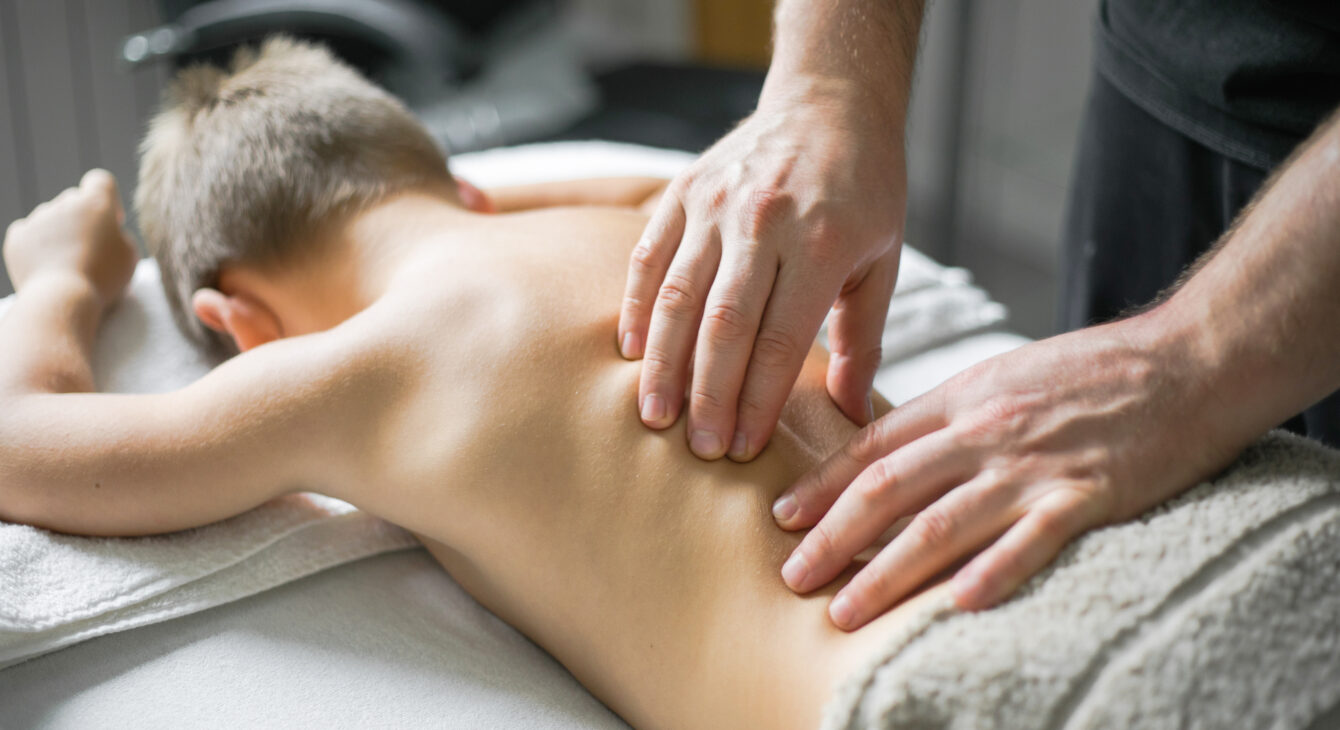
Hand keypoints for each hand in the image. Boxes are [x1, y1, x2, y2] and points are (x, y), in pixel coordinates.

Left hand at [3, 170, 136, 307]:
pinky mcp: (17, 238)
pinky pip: (27, 232)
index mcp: (96, 204)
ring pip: (49, 217)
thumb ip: (120, 235)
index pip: (101, 181)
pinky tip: (46, 264)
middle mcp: (64, 204)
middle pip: (73, 199)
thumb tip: (107, 233)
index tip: (111, 221)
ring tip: (67, 263)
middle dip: (82, 218)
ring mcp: (37, 219)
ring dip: (58, 232)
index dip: (108, 198)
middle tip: (90, 248)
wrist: (62, 299)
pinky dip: (36, 245)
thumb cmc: (104, 277)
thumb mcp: (130, 255)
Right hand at [618, 80, 906, 460]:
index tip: (746, 449)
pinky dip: (638, 307)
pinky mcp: (683, 192)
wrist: (830, 103)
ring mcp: (718, 204)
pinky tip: (632, 352)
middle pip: (724, 325)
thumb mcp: (882, 262)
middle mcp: (766, 222)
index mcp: (824, 243)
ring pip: (678, 296)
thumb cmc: (864, 192)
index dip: (759, 400)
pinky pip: (649, 258)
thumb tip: (854, 418)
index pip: (781, 340)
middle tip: (700, 448)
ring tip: (656, 416)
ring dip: (664, 363)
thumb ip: (864, 341)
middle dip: (708, 395)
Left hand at [772, 317, 1251, 628]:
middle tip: (792, 576)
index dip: (822, 484)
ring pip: (940, 524)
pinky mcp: (1086, 496)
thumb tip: (893, 449)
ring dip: (884, 572)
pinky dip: (989, 573)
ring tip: (844, 610)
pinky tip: (953, 605)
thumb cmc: (1093, 372)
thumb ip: (949, 413)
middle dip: (832, 535)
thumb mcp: (1003, 375)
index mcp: (962, 399)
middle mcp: (985, 431)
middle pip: (889, 488)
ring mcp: (1032, 465)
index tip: (782, 516)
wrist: (1186, 360)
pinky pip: (1029, 541)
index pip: (873, 445)